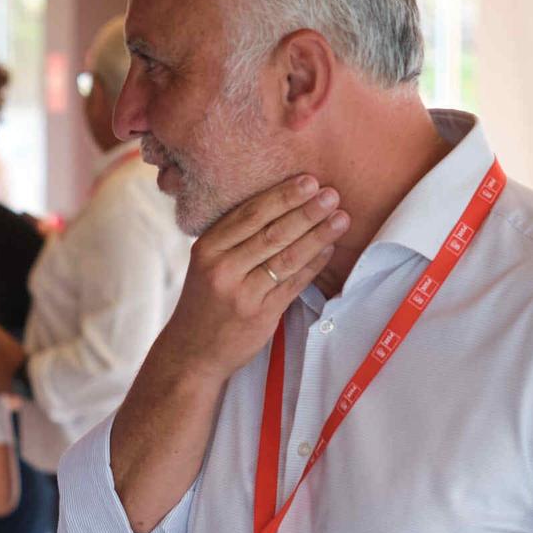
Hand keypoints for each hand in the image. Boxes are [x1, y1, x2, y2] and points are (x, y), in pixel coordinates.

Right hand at [159, 176, 346, 384]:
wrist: (191, 351)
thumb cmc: (205, 301)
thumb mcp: (206, 264)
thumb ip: (234, 238)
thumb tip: (282, 204)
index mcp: (207, 248)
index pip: (249, 214)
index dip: (282, 196)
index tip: (309, 181)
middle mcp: (221, 268)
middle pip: (271, 233)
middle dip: (306, 211)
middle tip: (332, 195)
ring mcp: (241, 294)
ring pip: (286, 258)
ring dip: (318, 236)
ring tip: (341, 219)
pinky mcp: (259, 315)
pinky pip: (292, 284)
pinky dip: (313, 265)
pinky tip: (328, 250)